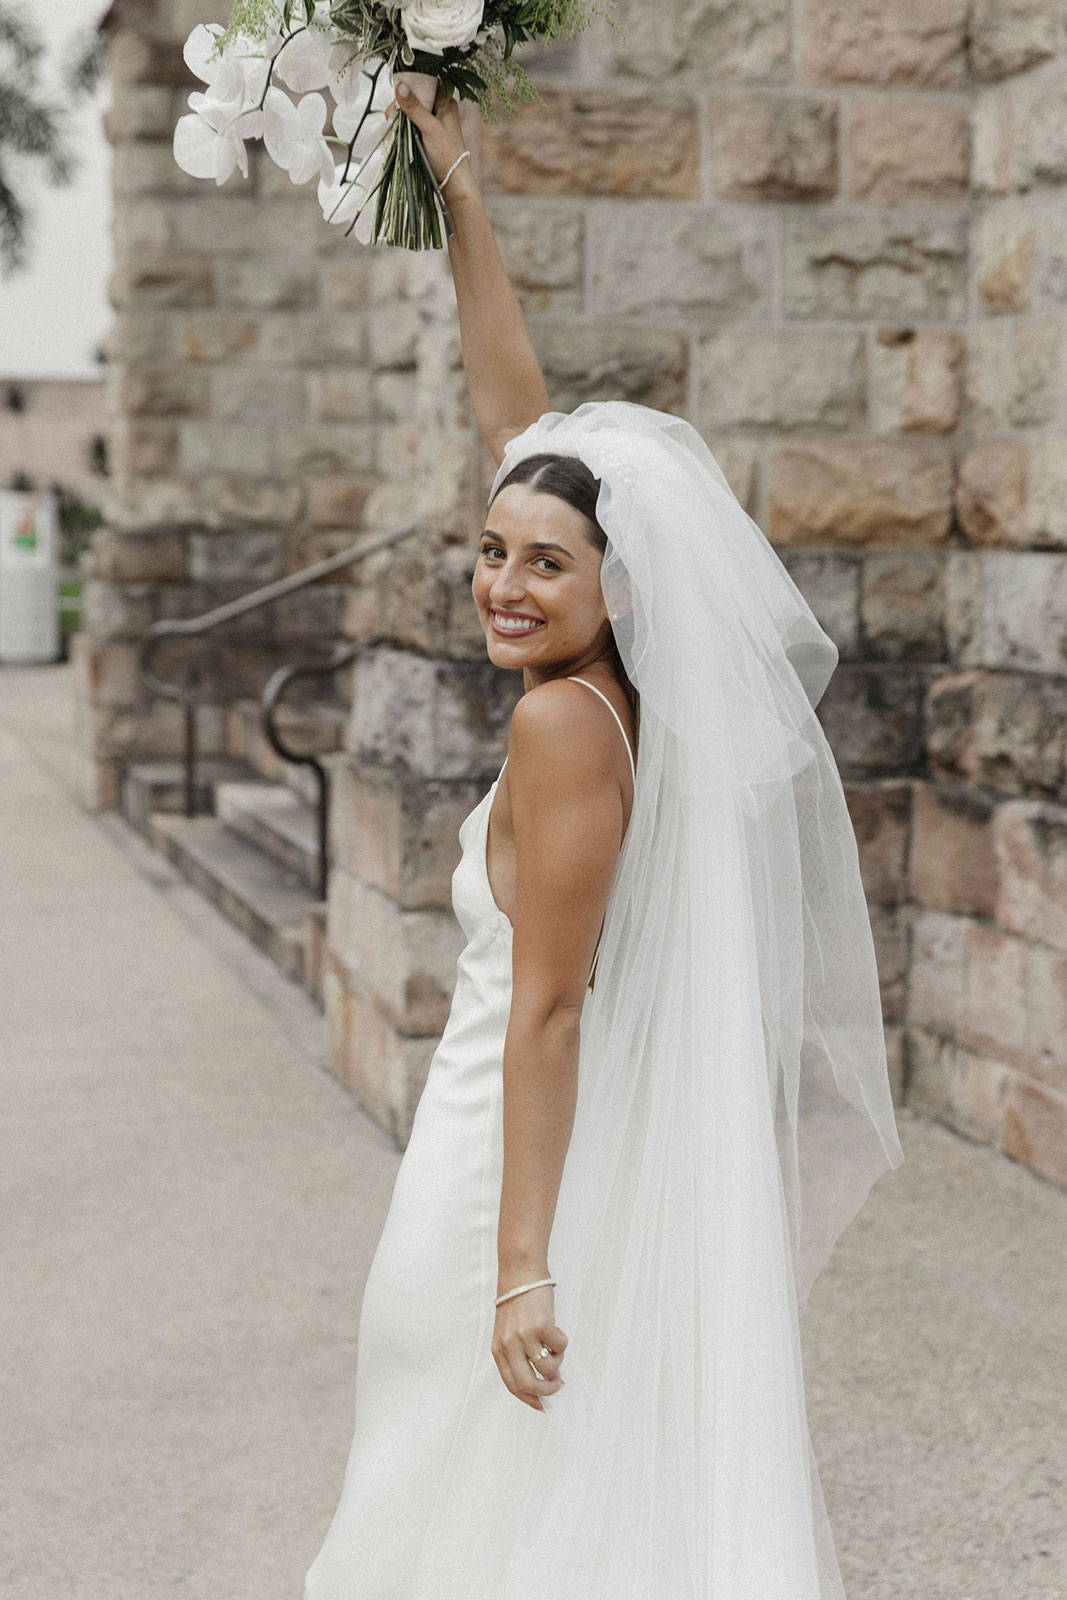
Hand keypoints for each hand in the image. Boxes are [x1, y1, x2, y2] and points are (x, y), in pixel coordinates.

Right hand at [387, 80, 474, 195]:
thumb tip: (399, 85)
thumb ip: (414, 107)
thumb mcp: (429, 128)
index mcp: (446, 100)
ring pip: (409, 109)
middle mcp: (439, 107)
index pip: (424, 81)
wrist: (453, 182)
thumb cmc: (446, 155)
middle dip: (401, 105)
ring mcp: (432, 119)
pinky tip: (398, 135)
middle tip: (394, 120)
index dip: (409, 85)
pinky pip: (410, 122)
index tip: (397, 97)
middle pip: (414, 95)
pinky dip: (402, 127)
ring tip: (395, 131)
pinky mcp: (425, 132)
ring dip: (400, 118)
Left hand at [491, 1285, 566, 1411]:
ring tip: (556, 1348)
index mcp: (498, 1350)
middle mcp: (509, 1346)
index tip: (542, 1404)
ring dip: (557, 1362)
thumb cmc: (517, 1303)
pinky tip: (556, 1331)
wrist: (520, 1273)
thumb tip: (544, 1378)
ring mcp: (525, 1336)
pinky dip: (562, 1344)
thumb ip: (518, 1355)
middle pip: (527, 1384)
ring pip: (547, 1368)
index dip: (529, 1398)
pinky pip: (559, 1347)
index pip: (512, 1385)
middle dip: (546, 1391)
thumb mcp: (508, 1332)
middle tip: (557, 1385)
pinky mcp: (541, 1325)